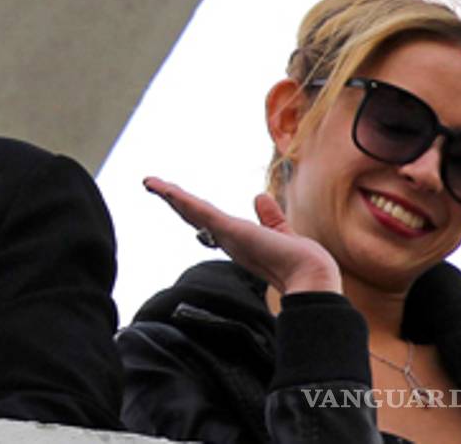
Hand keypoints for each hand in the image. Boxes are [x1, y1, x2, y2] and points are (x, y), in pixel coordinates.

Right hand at [144, 178, 341, 293]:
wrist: (309, 277)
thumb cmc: (301, 262)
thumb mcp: (282, 231)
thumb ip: (270, 217)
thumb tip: (259, 197)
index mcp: (238, 240)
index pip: (208, 220)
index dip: (190, 209)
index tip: (175, 198)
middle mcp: (228, 239)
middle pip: (194, 216)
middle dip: (173, 201)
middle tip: (152, 186)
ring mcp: (226, 236)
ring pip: (192, 212)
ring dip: (170, 196)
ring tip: (150, 182)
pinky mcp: (229, 230)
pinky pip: (200, 211)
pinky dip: (181, 199)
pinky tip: (166, 189)